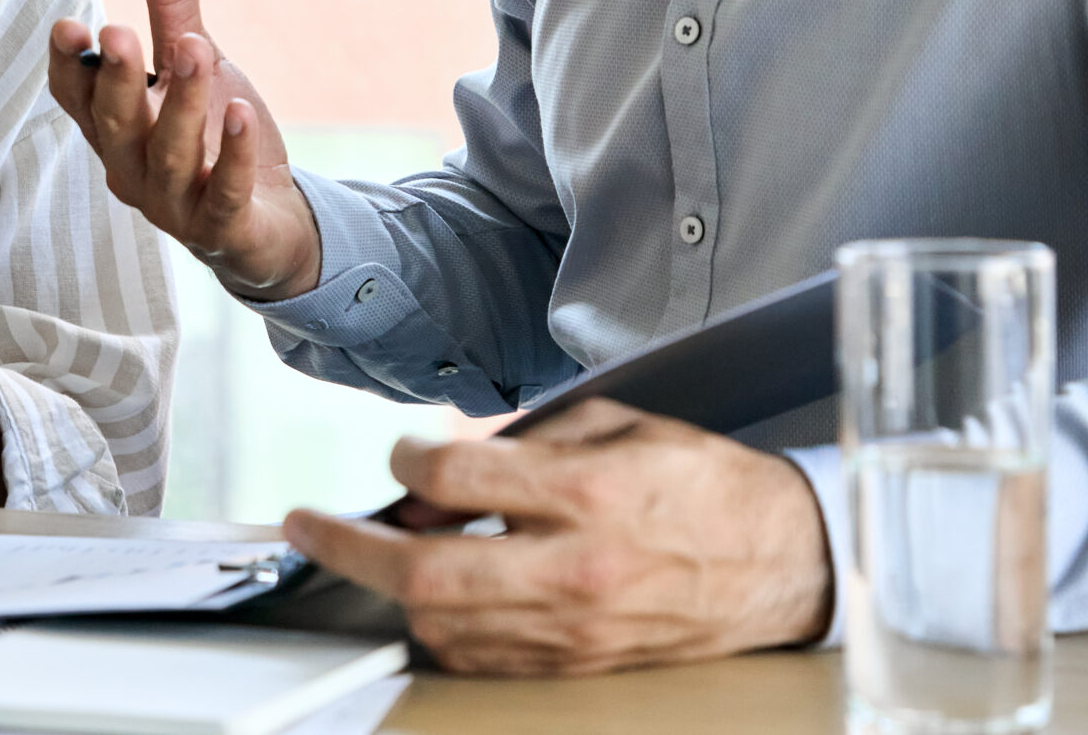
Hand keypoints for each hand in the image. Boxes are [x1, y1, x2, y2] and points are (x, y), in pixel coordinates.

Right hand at [47, 0, 319, 297]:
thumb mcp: (194, 60)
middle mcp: (133, 169)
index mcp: (116, 128)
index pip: (76, 99)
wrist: (269, 222)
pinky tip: (244, 114)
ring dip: (181, 104)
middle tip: (119, 34)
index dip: (69, 66)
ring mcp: (175, 205)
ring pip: (169, 156)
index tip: (71, 26)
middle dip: (117, 81)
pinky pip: (223, 195)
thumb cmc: (214, 137)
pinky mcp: (222, 229)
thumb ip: (173, 4)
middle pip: (115, 126)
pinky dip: (233, 156)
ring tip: (197, 51)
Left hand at [281, 400, 833, 674]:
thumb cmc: (700, 481)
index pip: (456, 480)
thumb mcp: (616, 424)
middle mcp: (576, 568)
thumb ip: (523, 444)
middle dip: (347, 548)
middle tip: (305, 526)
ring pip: (443, 625)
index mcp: (589, 493)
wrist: (783, 561)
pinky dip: (439, 625)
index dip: (407, 460)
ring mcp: (575, 627)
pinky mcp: (578, 662)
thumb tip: (438, 472)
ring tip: (369, 553)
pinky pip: (481, 656)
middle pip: (426, 572)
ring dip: (388, 589)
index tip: (402, 455)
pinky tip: (428, 594)